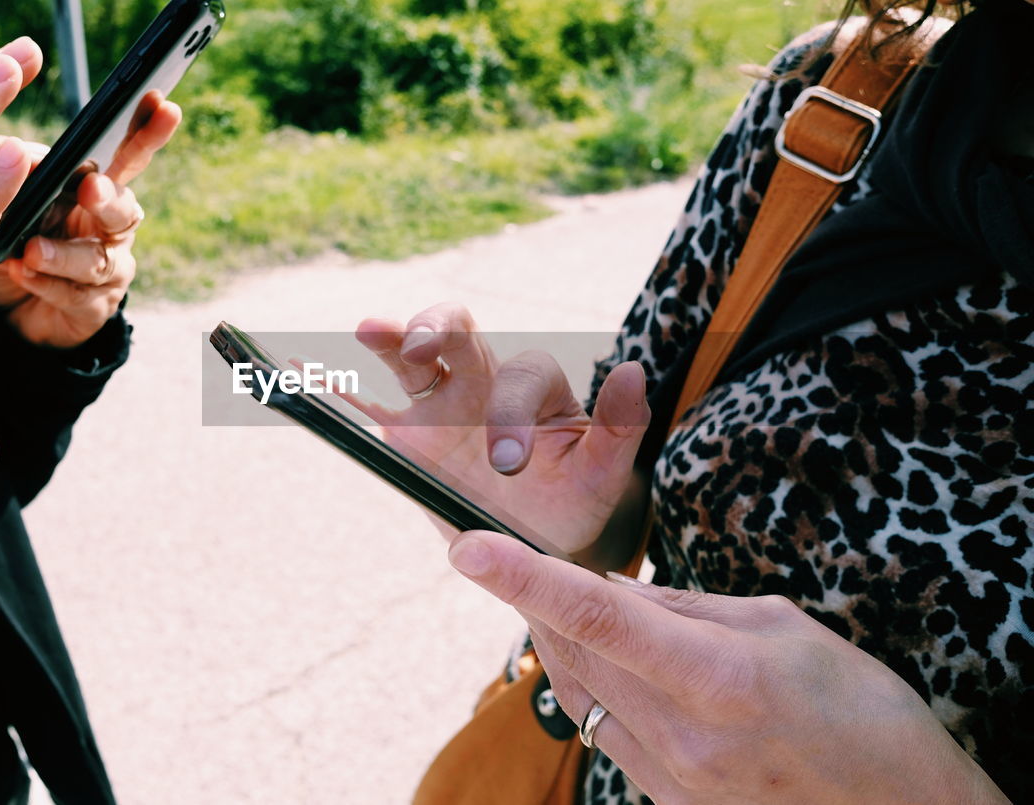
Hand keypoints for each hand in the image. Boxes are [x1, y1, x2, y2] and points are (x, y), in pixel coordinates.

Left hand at [0, 89, 180, 347]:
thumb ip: (18, 177)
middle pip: (124, 210)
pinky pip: (77, 297)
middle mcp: (111, 228)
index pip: (127, 155)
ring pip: (97, 260)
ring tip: (31, 250)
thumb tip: (15, 152)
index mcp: (97, 190)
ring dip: (64, 254)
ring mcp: (108, 271)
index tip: (160, 102)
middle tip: (90, 188)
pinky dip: (46, 284)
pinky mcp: (93, 309)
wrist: (8, 312)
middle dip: (107, 198)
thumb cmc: (15, 245)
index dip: (147, 131)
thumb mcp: (11, 202)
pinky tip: (22, 274)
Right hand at [350, 303, 648, 556]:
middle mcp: (482, 383)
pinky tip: (300, 368)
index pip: (518, 375)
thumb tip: (632, 370)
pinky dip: (334, 387)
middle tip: (425, 348)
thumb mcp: (603, 474)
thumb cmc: (573, 502)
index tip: (508, 463)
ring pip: (410, 356)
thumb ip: (620, 427)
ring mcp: (439, 405)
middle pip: (457, 332)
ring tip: (370, 329)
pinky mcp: (406, 436)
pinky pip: (366, 405)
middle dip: (439, 329)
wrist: (536, 543)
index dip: (511, 411)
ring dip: (392, 336)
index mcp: (533, 387)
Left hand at [447, 531, 1011, 804]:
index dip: (523, 579)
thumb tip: (609, 588)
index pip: (595, 615)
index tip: (469, 548)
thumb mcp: (780, 626)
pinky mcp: (669, 802)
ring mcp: (672, 779)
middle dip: (535, 600)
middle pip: (573, 651)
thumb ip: (684, 609)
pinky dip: (592, 686)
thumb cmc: (859, 709)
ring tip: (557, 602)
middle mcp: (683, 736)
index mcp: (717, 677)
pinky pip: (603, 732)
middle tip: (513, 558)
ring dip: (557, 641)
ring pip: (577, 693)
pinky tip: (606, 660)